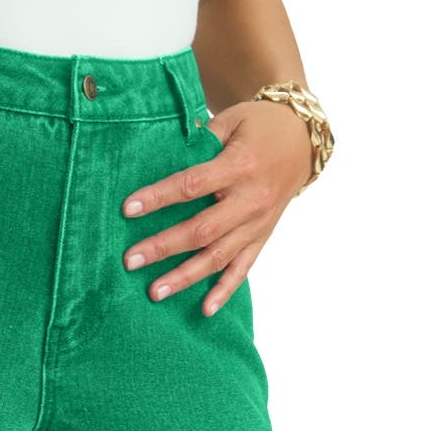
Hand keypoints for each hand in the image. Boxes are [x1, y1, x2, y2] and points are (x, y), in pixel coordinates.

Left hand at [121, 97, 313, 314]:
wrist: (301, 140)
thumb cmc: (259, 126)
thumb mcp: (231, 120)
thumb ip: (199, 139)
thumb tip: (161, 152)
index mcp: (240, 165)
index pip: (193, 185)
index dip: (159, 198)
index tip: (128, 209)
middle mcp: (250, 199)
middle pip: (202, 230)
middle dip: (164, 247)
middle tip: (130, 260)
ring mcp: (257, 224)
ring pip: (218, 256)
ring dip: (185, 277)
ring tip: (155, 292)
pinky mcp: (262, 238)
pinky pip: (243, 269)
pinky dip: (225, 291)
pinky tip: (206, 310)